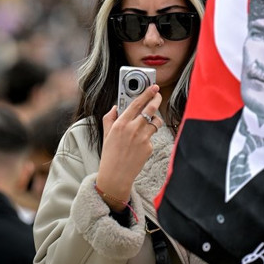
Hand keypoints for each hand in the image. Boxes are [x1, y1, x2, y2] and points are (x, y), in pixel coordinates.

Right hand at [96, 85, 161, 207]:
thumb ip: (109, 118)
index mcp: (121, 123)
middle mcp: (133, 129)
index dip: (146, 93)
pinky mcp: (149, 147)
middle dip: (156, 99)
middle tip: (158, 95)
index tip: (153, 87)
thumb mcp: (106, 134)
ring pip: (155, 121)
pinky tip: (140, 144)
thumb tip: (114, 107)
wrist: (116, 176)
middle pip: (150, 108)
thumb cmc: (110, 155)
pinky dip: (148, 137)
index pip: (137, 103)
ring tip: (150, 121)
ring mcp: (142, 138)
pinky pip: (152, 137)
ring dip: (155, 119)